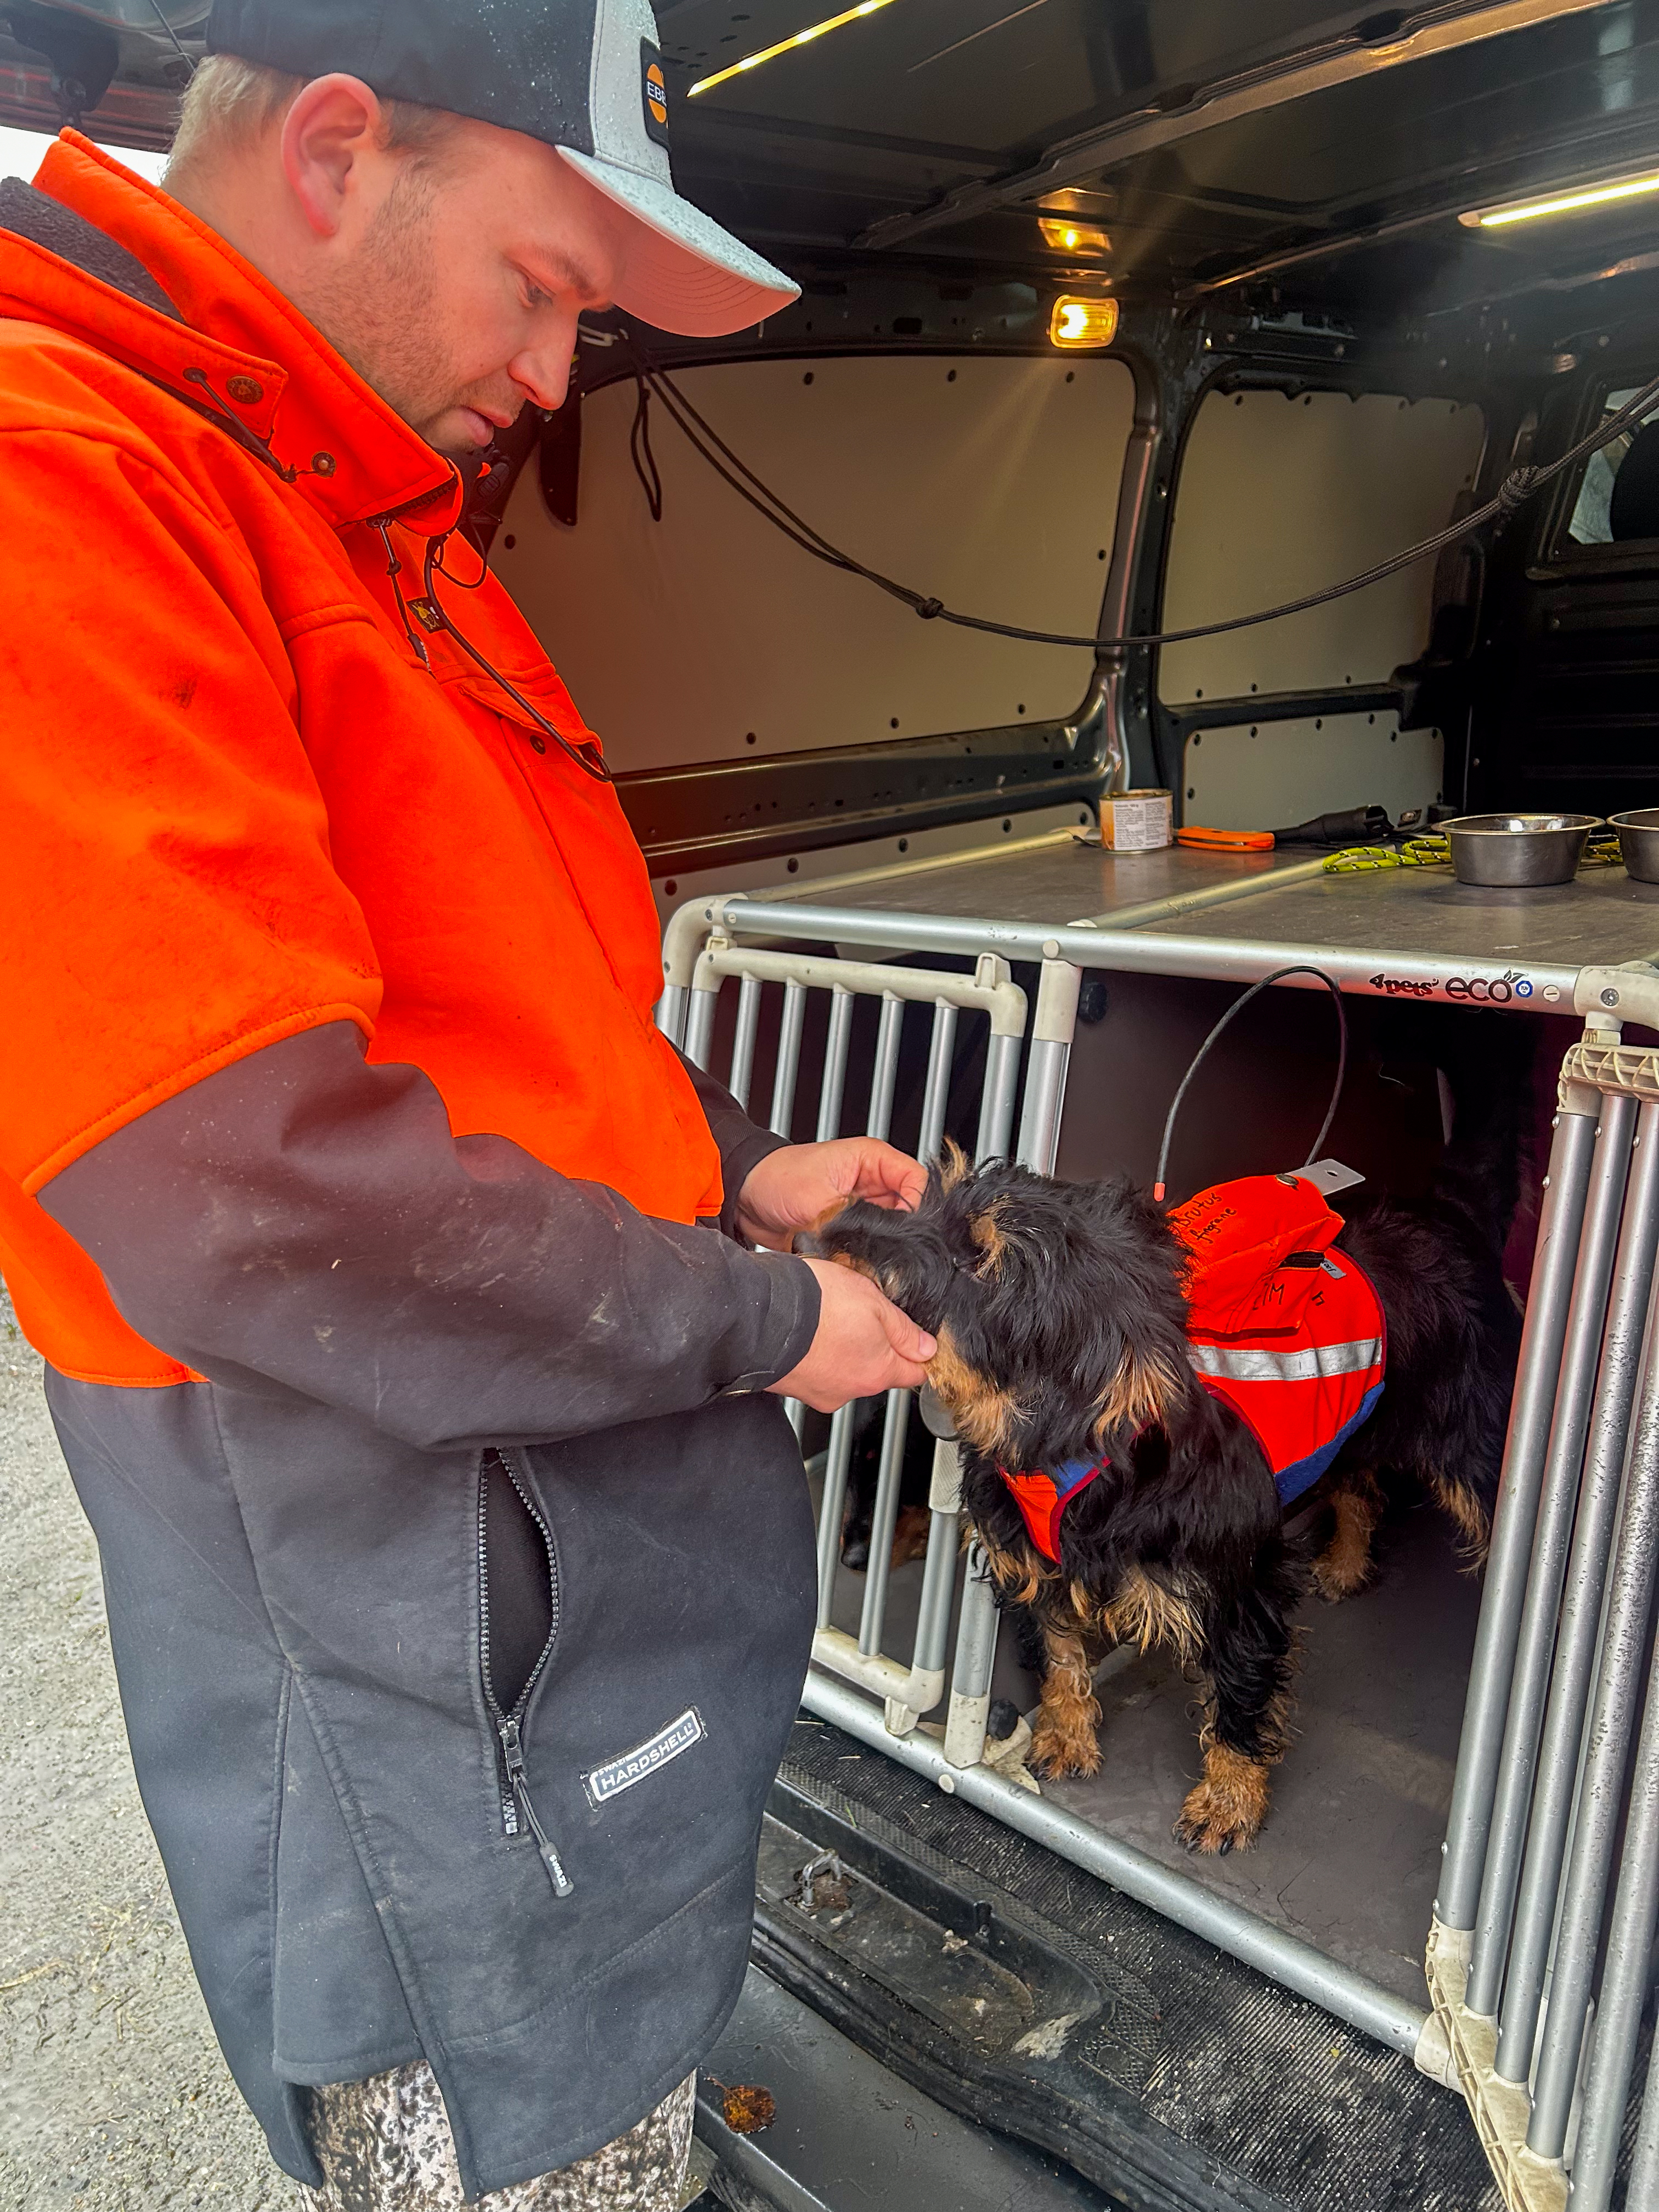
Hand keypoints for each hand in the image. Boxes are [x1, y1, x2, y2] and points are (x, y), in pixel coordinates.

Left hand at [735, 1137, 926, 1252]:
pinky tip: (856, 1260)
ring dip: (881, 1245)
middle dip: (900, 1233)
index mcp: (873, 1160)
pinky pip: (870, 1244)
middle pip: (909, 1210)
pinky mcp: (850, 1227)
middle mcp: (872, 1182)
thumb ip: (855, 1220)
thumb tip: (879, 1244)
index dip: (918, 1207)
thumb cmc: (776, 1179)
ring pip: (892, 1231)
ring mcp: (862, 1205)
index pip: (917, 1181)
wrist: (746, 1197)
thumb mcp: (819, 1199)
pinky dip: (866, 1255)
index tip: (908, 1230)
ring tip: (866, 1254)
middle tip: (886, 1249)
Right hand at [769, 1258, 935, 1412]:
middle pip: (877, 1371)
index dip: (918, 1353)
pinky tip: (809, 1331)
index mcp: (879, 1372)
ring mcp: (820, 1392)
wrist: (759, 1316)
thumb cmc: (815, 1305)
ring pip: (844, 1370)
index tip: (913, 1337)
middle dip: (874, 1345)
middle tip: (861, 1314)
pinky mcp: (795, 1388)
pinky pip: (816, 1371)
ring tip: (829, 1319)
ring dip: (842, 1349)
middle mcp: (851, 1390)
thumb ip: (904, 1329)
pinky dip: (815, 1354)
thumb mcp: (873, 1301)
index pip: (916, 1374)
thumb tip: (926, 1348)